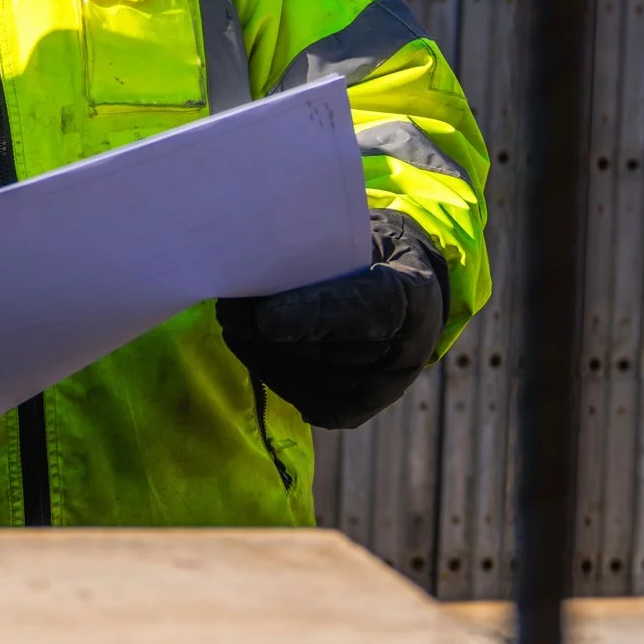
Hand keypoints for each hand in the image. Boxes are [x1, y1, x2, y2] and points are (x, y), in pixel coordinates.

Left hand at [217, 208, 449, 429]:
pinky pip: (306, 398)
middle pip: (330, 351)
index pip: (369, 310)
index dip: (318, 315)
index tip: (265, 318)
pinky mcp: (357, 408)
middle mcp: (406, 350)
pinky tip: (244, 344)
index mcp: (415, 293)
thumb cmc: (368, 252)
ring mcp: (384, 386)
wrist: (402, 288)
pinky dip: (270, 370)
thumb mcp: (357, 235)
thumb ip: (320, 250)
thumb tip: (258, 255)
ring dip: (264, 351)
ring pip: (312, 376)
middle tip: (229, 308)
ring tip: (231, 320)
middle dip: (272, 333)